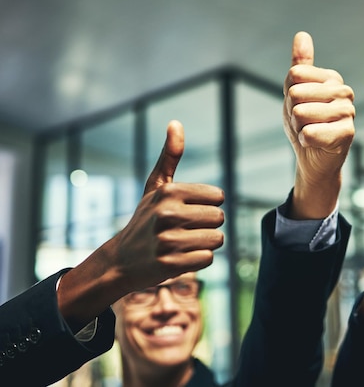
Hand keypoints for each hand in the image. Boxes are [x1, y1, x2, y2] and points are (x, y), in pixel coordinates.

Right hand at [112, 120, 224, 291]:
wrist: (121, 260)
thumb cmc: (145, 218)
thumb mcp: (156, 186)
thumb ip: (170, 156)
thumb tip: (176, 122)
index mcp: (169, 191)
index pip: (218, 196)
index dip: (208, 205)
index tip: (188, 211)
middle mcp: (168, 213)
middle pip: (219, 218)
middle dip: (207, 225)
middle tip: (185, 229)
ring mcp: (168, 240)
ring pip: (217, 239)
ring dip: (205, 243)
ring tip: (183, 243)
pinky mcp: (171, 264)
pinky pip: (208, 259)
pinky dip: (199, 260)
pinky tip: (180, 257)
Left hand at [283, 31, 354, 218]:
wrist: (313, 158)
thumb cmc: (305, 124)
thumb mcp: (295, 92)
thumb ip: (300, 65)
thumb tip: (302, 35)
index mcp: (332, 78)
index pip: (294, 75)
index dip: (289, 95)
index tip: (299, 106)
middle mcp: (344, 91)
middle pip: (295, 94)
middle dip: (292, 113)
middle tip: (304, 123)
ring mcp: (348, 112)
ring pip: (300, 113)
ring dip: (298, 128)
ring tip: (310, 132)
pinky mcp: (347, 133)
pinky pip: (309, 133)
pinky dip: (305, 141)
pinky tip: (316, 143)